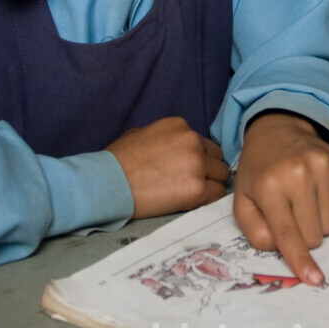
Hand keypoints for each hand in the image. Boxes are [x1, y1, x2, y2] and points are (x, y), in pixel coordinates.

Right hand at [107, 116, 230, 218]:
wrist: (107, 185)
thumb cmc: (117, 161)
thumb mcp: (140, 134)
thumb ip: (163, 137)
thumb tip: (173, 146)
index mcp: (179, 125)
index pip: (203, 142)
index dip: (196, 157)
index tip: (183, 169)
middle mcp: (192, 140)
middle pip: (216, 157)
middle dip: (207, 169)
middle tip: (189, 182)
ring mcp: (196, 164)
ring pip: (222, 175)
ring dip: (210, 184)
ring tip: (189, 193)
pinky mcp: (197, 189)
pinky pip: (217, 194)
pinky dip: (207, 199)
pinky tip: (191, 201)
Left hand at [233, 112, 328, 285]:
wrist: (277, 131)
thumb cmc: (258, 172)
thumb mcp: (243, 201)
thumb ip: (255, 231)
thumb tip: (280, 249)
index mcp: (269, 186)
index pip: (288, 233)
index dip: (301, 259)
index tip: (314, 279)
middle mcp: (298, 173)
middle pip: (314, 235)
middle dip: (304, 235)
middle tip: (291, 215)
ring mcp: (323, 165)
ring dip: (319, 223)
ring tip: (304, 202)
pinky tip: (320, 194)